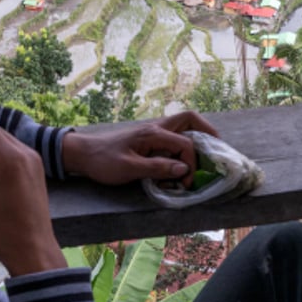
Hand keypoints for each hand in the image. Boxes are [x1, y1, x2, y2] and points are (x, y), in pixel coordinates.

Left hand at [62, 110, 219, 186]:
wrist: (82, 154)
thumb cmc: (103, 161)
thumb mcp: (129, 169)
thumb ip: (157, 168)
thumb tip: (184, 170)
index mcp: (153, 133)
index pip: (185, 144)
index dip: (191, 164)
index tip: (186, 182)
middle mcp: (156, 127)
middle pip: (189, 119)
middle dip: (207, 131)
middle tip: (218, 148)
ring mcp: (152, 131)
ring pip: (183, 126)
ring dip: (196, 137)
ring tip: (205, 154)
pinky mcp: (149, 138)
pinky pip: (173, 136)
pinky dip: (184, 145)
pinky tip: (183, 160)